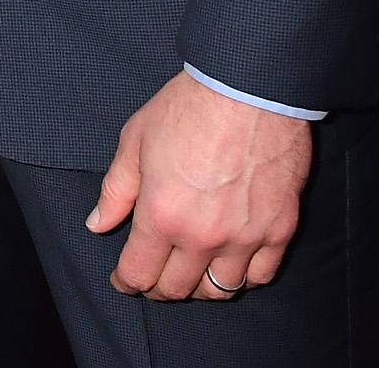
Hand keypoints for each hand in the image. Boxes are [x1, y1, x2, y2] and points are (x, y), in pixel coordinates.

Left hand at [84, 70, 311, 302]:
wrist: (249, 87)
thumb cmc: (188, 107)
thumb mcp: (135, 140)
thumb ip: (117, 190)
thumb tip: (98, 224)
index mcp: (162, 215)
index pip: (139, 274)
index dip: (127, 282)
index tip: (124, 280)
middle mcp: (202, 236)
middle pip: (177, 289)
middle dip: (158, 288)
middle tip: (154, 277)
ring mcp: (245, 237)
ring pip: (220, 290)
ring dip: (200, 288)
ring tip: (192, 274)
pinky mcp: (280, 229)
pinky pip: (261, 275)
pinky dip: (244, 277)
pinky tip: (232, 265)